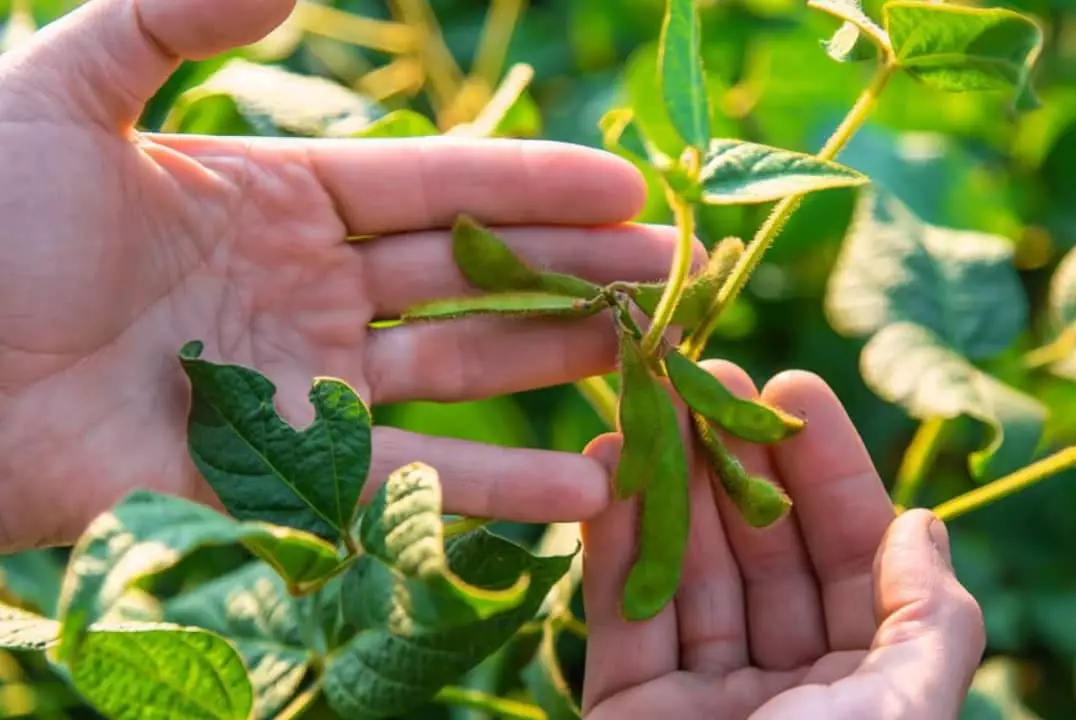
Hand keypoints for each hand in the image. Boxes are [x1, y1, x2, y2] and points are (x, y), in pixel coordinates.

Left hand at [0, 0, 687, 550]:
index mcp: (278, 200)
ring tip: (646, 367)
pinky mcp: (281, 484)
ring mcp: (304, 391)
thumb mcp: (62, 94)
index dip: (533, 184)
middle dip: (573, 273)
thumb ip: (169, 15)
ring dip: (554, 373)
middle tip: (666, 273)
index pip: (436, 187)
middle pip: (472, 279)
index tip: (626, 185)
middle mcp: (309, 293)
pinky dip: (498, 492)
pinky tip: (583, 491)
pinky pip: (409, 487)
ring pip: (458, 379)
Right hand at [581, 363, 985, 719]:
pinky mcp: (628, 713)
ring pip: (689, 571)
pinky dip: (610, 543)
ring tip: (647, 400)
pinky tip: (601, 469)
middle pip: (765, 549)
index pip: (853, 552)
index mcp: (870, 685)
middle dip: (735, 459)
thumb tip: (926, 523)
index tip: (792, 383)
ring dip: (668, 483)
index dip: (828, 467)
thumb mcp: (906, 713)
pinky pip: (621, 615)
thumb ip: (930, 620)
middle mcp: (792, 687)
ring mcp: (707, 699)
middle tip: (704, 373)